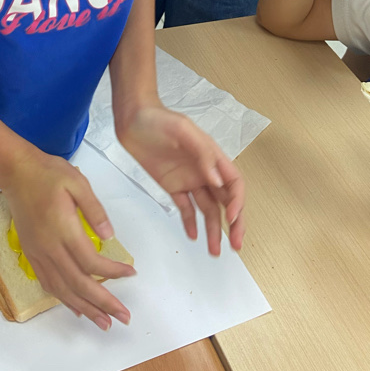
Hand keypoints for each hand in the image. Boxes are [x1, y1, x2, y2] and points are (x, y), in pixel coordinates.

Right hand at [2, 149, 134, 330]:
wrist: (16, 172)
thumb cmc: (48, 174)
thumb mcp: (78, 182)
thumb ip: (94, 210)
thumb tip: (109, 237)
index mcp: (63, 229)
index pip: (91, 263)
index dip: (113, 273)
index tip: (130, 274)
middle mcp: (49, 247)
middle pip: (78, 284)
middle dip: (103, 303)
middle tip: (123, 317)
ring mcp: (38, 253)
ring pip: (62, 290)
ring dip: (85, 309)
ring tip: (103, 323)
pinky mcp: (31, 254)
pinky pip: (48, 283)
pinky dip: (64, 299)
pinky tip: (76, 307)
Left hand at [117, 102, 244, 254]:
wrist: (132, 119)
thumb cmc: (159, 119)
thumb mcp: (183, 131)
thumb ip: (202, 154)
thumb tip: (218, 180)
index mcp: (213, 157)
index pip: (234, 184)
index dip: (237, 202)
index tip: (231, 218)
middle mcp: (205, 171)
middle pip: (226, 201)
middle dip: (233, 223)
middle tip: (235, 244)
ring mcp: (189, 180)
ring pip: (207, 209)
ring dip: (213, 230)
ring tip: (215, 251)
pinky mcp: (173, 186)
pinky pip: (186, 208)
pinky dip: (190, 222)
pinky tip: (193, 236)